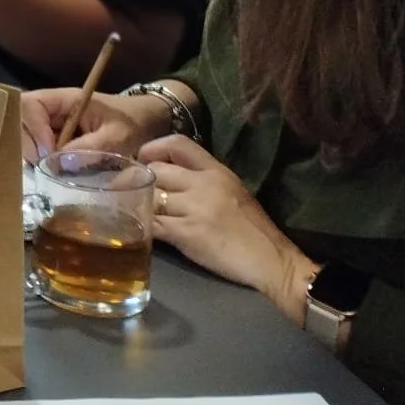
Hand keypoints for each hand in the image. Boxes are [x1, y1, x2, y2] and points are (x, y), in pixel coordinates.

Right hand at [19, 87, 165, 163]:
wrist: (145, 122)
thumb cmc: (132, 123)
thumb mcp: (117, 137)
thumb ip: (90, 148)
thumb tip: (60, 163)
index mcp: (66, 99)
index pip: (31, 105)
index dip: (33, 128)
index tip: (48, 152)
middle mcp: (53, 108)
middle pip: (21, 120)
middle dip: (29, 144)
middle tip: (46, 166)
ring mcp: (52, 122)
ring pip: (25, 134)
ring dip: (33, 153)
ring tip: (52, 170)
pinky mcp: (55, 136)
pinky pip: (37, 145)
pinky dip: (41, 159)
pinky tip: (55, 169)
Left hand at [142, 136, 313, 320]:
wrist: (272, 261)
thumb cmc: (253, 229)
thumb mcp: (232, 191)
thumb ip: (203, 180)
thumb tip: (167, 175)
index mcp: (217, 171)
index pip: (177, 143)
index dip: (153, 148)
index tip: (142, 160)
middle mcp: (203, 184)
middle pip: (156, 170)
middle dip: (140, 180)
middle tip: (131, 191)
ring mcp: (194, 208)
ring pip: (149, 196)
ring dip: (138, 204)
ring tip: (133, 211)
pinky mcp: (186, 233)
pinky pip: (151, 223)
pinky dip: (139, 225)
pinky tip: (137, 229)